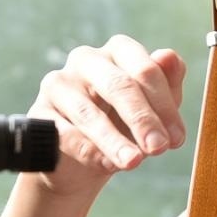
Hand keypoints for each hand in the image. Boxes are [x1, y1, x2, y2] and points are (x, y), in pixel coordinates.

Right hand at [29, 35, 186, 197]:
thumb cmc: (125, 124)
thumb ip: (167, 83)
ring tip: (134, 162)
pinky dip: (88, 151)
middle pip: (118, 85)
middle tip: (159, 148)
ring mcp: (58, 84)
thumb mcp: (155, 108)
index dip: (164, 106)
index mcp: (119, 51)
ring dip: (115, 140)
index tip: (177, 139)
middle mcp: (86, 60)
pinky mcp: (39, 114)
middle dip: (142, 119)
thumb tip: (169, 57)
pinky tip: (106, 165)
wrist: (84, 161)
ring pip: (89, 112)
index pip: (145, 70)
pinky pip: (64, 133)